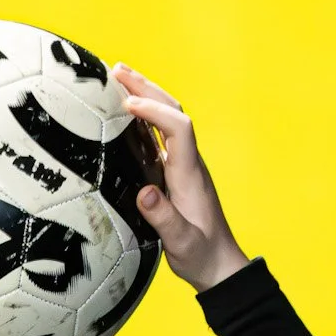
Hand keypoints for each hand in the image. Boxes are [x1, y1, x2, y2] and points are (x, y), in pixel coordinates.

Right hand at [113, 65, 250, 291]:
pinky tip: (127, 114)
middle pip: (173, 113)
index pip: (178, 128)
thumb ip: (164, 218)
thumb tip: (144, 193)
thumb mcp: (181, 243)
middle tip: (117, 70)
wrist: (219, 265)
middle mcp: (188, 163)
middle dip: (147, 88)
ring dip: (146, 96)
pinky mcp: (175, 175)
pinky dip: (143, 118)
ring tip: (118, 79)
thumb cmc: (200, 256)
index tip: (127, 104)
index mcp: (190, 174)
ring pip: (167, 120)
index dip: (154, 111)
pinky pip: (160, 136)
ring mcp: (183, 167)